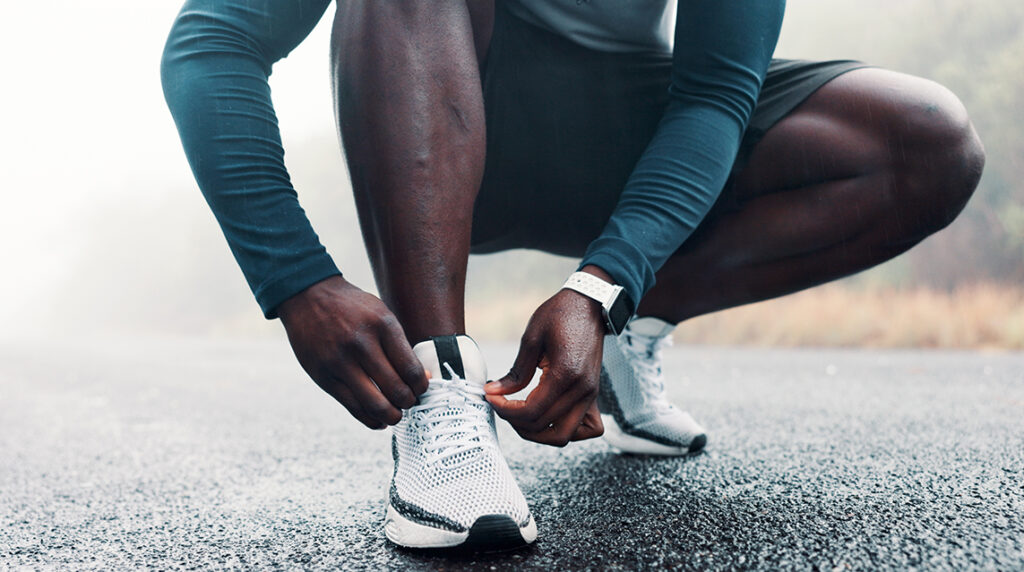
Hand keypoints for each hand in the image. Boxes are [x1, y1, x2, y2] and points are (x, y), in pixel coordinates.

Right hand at [277, 276, 427, 428]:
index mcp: (382, 326)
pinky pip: (353, 408)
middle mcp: (361, 344)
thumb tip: (422, 379)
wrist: (309, 297)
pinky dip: (371, 420)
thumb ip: (400, 345)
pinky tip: (379, 420)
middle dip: (409, 402)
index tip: (422, 388)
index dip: (422, 386)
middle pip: (396, 389)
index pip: (411, 369)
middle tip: (410, 402)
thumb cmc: (352, 309)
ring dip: (392, 416)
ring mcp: (340, 362)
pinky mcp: (324, 377)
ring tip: (396, 414)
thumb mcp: (381, 314)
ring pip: (375, 405)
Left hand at [484, 287, 605, 446]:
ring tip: (520, 416)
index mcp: (565, 374)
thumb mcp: (532, 338)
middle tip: (502, 406)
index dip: (506, 410)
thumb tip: (493, 392)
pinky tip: (548, 416)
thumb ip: (515, 372)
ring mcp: (591, 394)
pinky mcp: (593, 394)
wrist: (589, 305)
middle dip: (516, 422)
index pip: (532, 411)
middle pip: (545, 427)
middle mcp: (582, 390)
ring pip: (564, 435)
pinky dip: (566, 430)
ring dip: (538, 432)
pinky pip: (585, 428)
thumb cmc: (561, 315)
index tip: (491, 397)